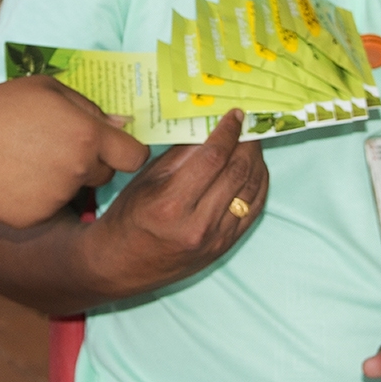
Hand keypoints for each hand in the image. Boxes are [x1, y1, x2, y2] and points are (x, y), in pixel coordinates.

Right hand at [0, 77, 148, 228]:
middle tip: (55, 146)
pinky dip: (38, 197)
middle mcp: (78, 169)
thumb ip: (88, 107)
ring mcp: (57, 197)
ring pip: (76, 191)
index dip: (127, 152)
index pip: (134, 156)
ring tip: (28, 160)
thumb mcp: (45, 89)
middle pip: (105, 174)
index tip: (115, 149)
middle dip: (90, 163)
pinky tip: (15, 179)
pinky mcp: (36, 217)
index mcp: (86, 135)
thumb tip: (122, 123)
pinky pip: (49, 207)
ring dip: (63, 179)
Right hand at [78, 110, 268, 300]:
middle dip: (248, 143)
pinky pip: (253, 210)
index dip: (229, 132)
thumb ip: (181, 155)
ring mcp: (215, 239)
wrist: (121, 265)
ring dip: (256, 162)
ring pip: (251, 190)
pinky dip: (259, 186)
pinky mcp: (225, 247)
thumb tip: (211, 128)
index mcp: (171, 203)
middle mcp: (197, 224)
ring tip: (252, 144)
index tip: (236, 115)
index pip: (213, 158)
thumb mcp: (146, 180)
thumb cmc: (128, 217)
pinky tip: (255, 170)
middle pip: (237, 172)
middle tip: (249, 126)